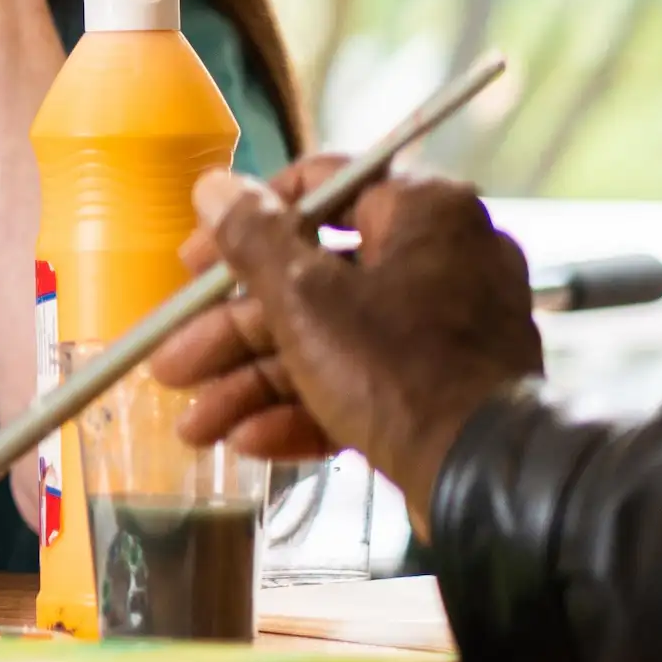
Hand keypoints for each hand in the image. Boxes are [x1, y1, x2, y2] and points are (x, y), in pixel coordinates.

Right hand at [149, 155, 542, 527]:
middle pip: (310, 280)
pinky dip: (305, 405)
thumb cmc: (397, 366)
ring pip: (328, 339)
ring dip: (253, 381)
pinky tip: (248, 441)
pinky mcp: (445, 385)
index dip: (242, 224)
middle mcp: (443, 259)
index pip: (319, 187)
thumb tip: (214, 185)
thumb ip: (252, 237)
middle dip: (232, 334)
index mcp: (424, 213)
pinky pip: (364, 379)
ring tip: (195, 426)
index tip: (194, 264)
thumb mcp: (305, 296)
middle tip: (173, 363)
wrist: (487, 477)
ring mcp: (447, 327)